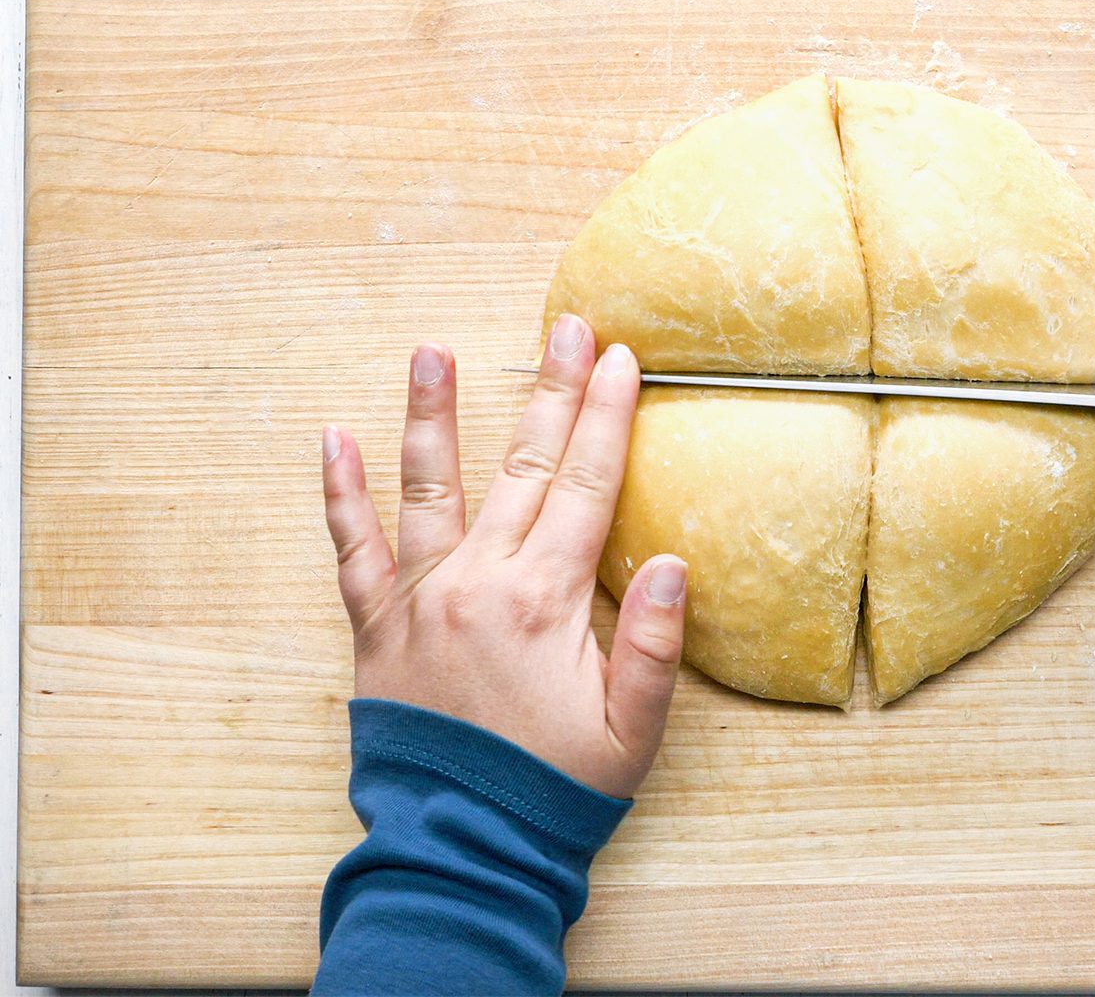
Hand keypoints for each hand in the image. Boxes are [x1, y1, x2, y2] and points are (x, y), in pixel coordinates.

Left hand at [321, 314, 685, 798]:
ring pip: (430, 489)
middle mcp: (479, 584)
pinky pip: (354, 552)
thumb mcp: (632, 732)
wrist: (460, 847)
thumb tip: (678, 563)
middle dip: (551, 391)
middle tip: (566, 328)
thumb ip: (656, 646)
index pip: (586, 486)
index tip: (620, 359)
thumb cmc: (554, 793)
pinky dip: (341, 496)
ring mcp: (421, 600)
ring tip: (431, 352)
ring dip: (433, 416)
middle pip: (524, 467)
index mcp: (545, 602)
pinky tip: (334, 441)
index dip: (607, 417)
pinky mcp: (378, 629)